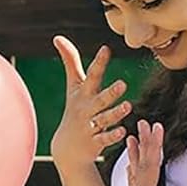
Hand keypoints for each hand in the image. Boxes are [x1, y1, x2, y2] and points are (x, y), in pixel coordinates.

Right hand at [51, 38, 130, 172]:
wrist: (66, 148)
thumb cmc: (75, 109)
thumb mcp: (73, 86)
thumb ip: (70, 62)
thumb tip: (58, 37)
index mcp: (84, 94)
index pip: (92, 76)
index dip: (99, 64)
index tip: (106, 50)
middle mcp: (86, 109)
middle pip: (100, 100)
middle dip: (110, 93)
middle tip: (122, 84)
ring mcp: (90, 126)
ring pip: (104, 119)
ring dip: (115, 113)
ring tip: (128, 106)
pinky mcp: (94, 143)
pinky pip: (104, 139)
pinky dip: (112, 136)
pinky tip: (122, 131)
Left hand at [124, 120, 186, 185]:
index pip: (150, 170)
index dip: (154, 147)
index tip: (155, 127)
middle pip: (140, 167)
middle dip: (143, 144)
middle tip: (141, 122)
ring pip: (135, 176)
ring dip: (136, 156)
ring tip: (132, 138)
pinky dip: (136, 174)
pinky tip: (133, 169)